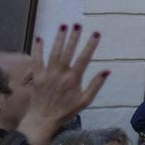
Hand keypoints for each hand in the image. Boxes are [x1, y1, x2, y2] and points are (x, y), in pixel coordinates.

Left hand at [19, 24, 107, 144]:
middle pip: (68, 51)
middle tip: (78, 24)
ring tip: (63, 26)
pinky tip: (39, 38)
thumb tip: (107, 71)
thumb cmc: (66, 111)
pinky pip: (37, 60)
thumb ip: (96, 85)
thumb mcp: (85, 101)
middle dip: (74, 37)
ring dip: (58, 38)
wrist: (43, 120)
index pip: (84, 58)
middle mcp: (60, 74)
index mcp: (73, 79)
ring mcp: (47, 74)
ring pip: (54, 52)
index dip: (90, 45)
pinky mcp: (37, 77)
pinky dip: (38, 49)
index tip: (96, 33)